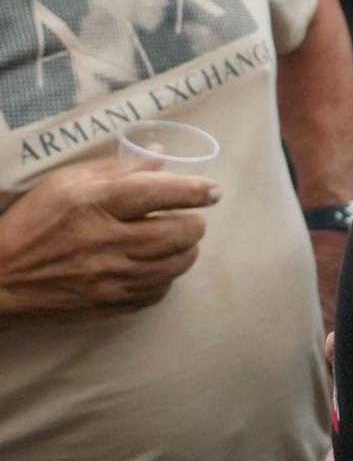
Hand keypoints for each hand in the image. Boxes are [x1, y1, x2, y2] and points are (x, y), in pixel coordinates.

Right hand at [0, 161, 217, 321]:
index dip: (195, 190)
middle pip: (182, 232)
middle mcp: (108, 241)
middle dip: (194, 222)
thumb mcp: (64, 184)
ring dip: (185, 250)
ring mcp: (112, 277)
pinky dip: (165, 277)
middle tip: (186, 217)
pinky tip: (153, 266)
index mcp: (96, 204)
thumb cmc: (31, 223)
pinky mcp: (111, 303)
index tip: (213, 191)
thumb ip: (115, 169)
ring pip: (177, 264)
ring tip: (174, 241)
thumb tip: (160, 156)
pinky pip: (159, 292)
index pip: (161, 192)